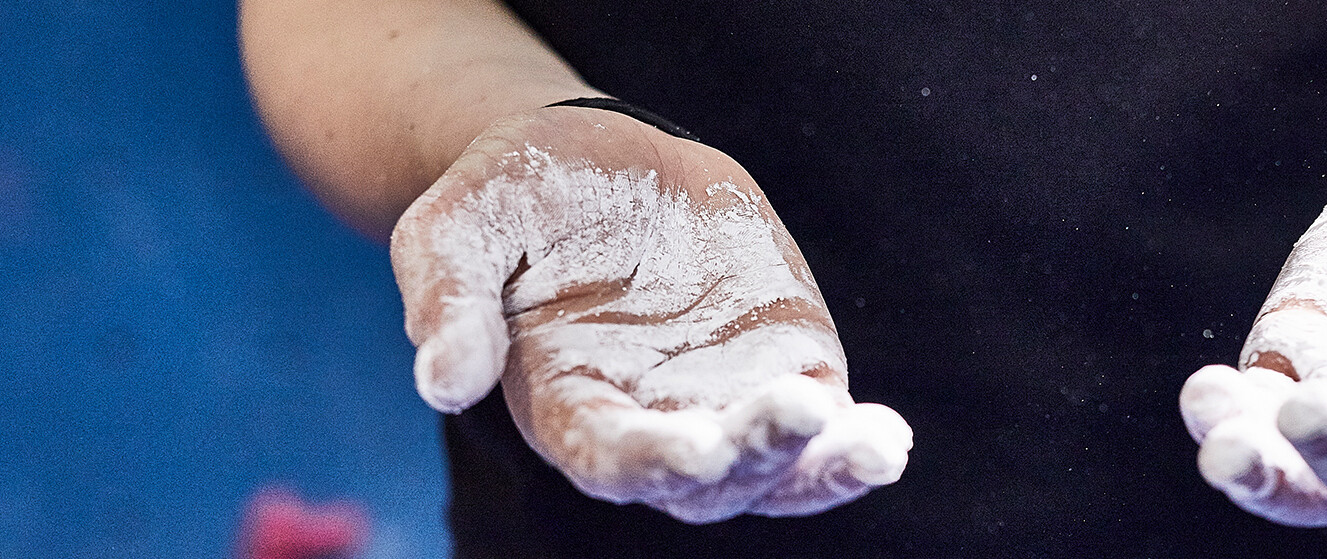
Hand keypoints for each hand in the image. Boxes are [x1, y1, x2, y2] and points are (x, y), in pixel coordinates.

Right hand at [390, 106, 912, 522]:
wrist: (595, 159)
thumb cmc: (511, 202)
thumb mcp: (453, 227)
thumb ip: (446, 300)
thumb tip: (444, 382)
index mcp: (568, 402)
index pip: (609, 453)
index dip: (648, 458)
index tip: (691, 448)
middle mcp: (650, 420)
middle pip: (704, 477)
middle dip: (751, 455)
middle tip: (794, 415)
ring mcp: (723, 400)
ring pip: (775, 471)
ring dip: (822, 467)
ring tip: (875, 446)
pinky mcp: (780, 366)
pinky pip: (822, 427)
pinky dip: (851, 445)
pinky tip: (881, 439)